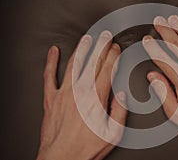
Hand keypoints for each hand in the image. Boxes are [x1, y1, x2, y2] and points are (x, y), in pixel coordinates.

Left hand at [37, 31, 126, 159]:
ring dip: (82, 49)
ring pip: (74, 64)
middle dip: (100, 47)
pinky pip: (49, 76)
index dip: (113, 56)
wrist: (61, 158)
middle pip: (92, 63)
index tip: (116, 47)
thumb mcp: (113, 134)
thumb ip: (120, 111)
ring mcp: (63, 93)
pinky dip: (51, 62)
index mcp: (96, 99)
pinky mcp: (50, 98)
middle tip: (105, 36)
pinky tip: (53, 53)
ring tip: (87, 39)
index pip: (107, 70)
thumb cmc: (86, 148)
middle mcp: (80, 92)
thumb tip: (122, 95)